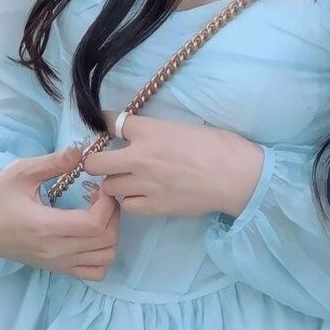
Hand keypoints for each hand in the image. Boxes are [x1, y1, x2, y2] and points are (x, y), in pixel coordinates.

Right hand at [0, 145, 119, 281]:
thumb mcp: (22, 171)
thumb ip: (54, 161)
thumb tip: (83, 150)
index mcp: (46, 226)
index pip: (94, 225)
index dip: (107, 204)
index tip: (100, 185)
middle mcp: (56, 250)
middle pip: (105, 242)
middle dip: (113, 214)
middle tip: (101, 195)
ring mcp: (58, 263)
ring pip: (104, 258)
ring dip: (111, 233)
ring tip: (97, 212)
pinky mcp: (58, 268)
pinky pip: (94, 272)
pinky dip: (103, 253)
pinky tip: (92, 232)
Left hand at [84, 115, 264, 217]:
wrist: (233, 175)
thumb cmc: (215, 144)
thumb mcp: (180, 126)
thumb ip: (155, 132)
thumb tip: (140, 136)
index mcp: (149, 130)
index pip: (111, 123)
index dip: (104, 123)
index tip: (104, 126)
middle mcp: (139, 157)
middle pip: (96, 163)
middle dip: (96, 162)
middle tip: (105, 162)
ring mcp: (144, 184)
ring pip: (108, 187)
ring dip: (115, 183)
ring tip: (127, 181)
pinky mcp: (153, 207)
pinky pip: (127, 206)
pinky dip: (130, 201)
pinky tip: (141, 195)